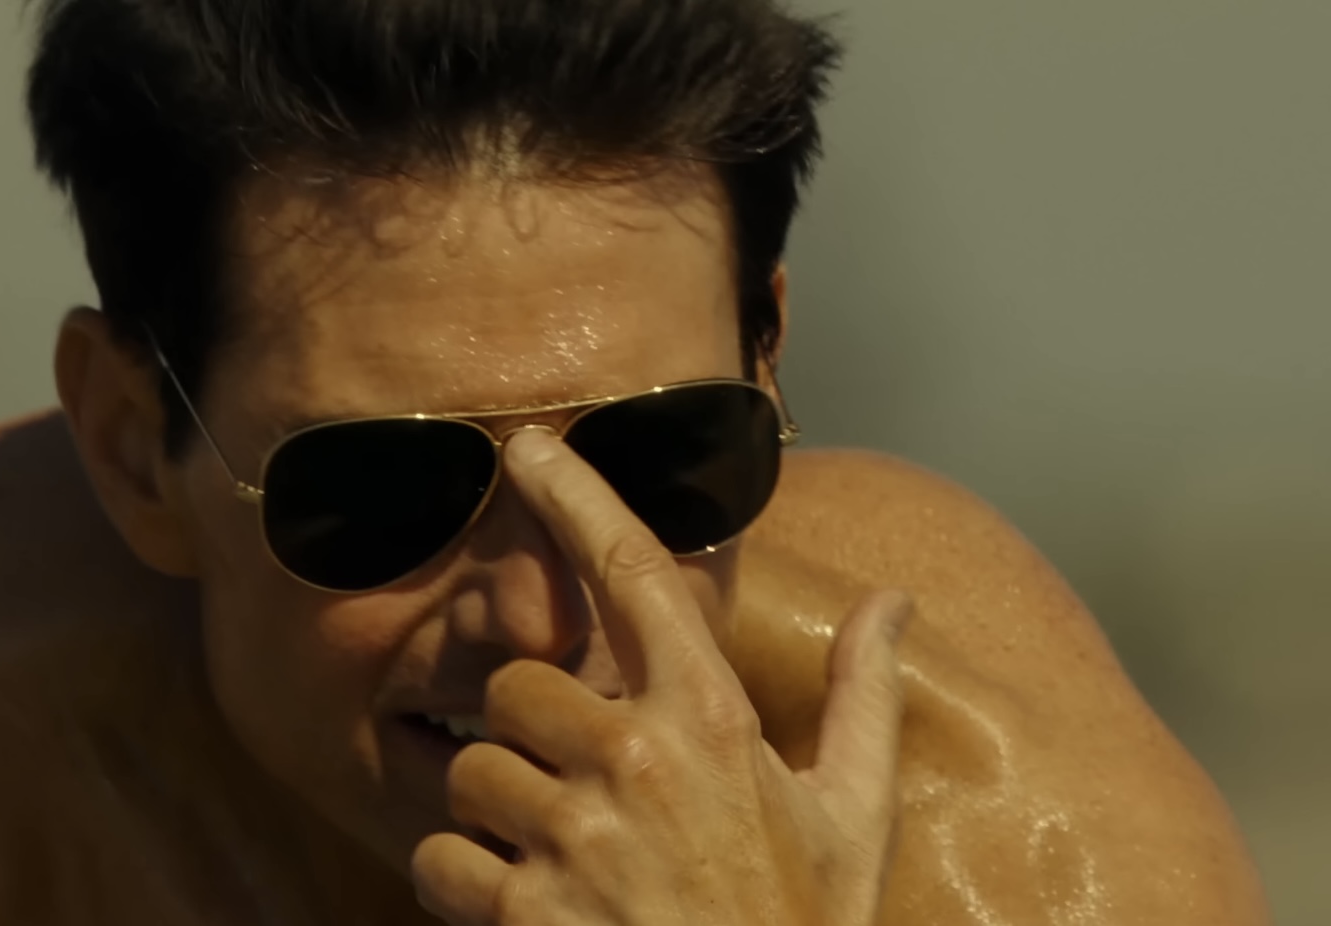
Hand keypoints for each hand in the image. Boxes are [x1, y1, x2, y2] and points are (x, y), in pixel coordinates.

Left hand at [411, 428, 913, 925]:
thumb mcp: (852, 813)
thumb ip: (861, 695)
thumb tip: (892, 599)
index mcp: (715, 721)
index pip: (636, 575)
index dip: (576, 499)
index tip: (526, 450)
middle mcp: (638, 763)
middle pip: (519, 684)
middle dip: (531, 736)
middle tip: (576, 794)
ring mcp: (576, 838)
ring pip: (468, 771)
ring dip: (493, 815)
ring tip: (555, 861)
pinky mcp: (521, 912)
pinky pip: (438, 860)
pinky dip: (461, 888)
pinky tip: (524, 914)